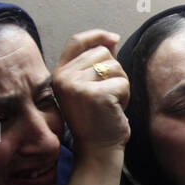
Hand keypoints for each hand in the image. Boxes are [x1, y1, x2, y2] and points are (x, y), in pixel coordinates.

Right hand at [52, 29, 129, 151]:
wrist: (97, 149)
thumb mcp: (90, 87)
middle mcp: (64, 77)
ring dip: (121, 84)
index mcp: (59, 74)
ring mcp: (77, 85)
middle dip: (114, 72)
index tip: (114, 38)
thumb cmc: (96, 119)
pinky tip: (115, 109)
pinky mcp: (95, 94)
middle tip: (107, 95)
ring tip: (110, 103)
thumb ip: (97, 63)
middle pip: (102, 53)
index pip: (77, 41)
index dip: (97, 35)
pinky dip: (126, 96)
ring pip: (115, 66)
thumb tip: (111, 39)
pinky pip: (123, 82)